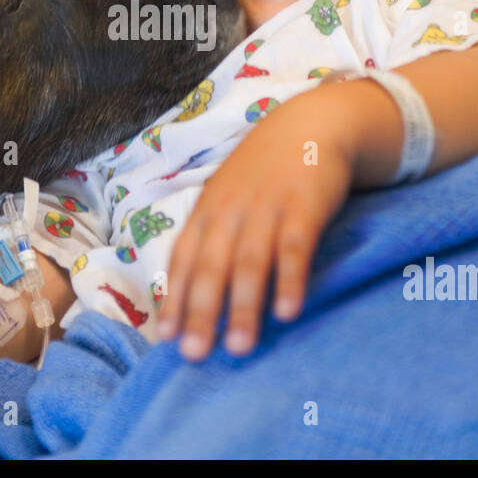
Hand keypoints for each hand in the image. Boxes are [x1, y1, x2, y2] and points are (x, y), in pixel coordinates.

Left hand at [156, 84, 358, 360]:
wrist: (311, 122)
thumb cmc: (264, 170)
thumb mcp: (228, 195)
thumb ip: (211, 235)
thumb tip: (190, 290)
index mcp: (208, 209)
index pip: (184, 258)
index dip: (174, 297)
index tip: (166, 337)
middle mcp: (232, 209)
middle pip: (211, 265)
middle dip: (201, 312)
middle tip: (194, 355)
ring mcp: (268, 206)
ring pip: (249, 261)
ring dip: (243, 306)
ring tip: (239, 347)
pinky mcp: (305, 204)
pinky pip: (295, 247)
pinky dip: (290, 279)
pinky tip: (288, 312)